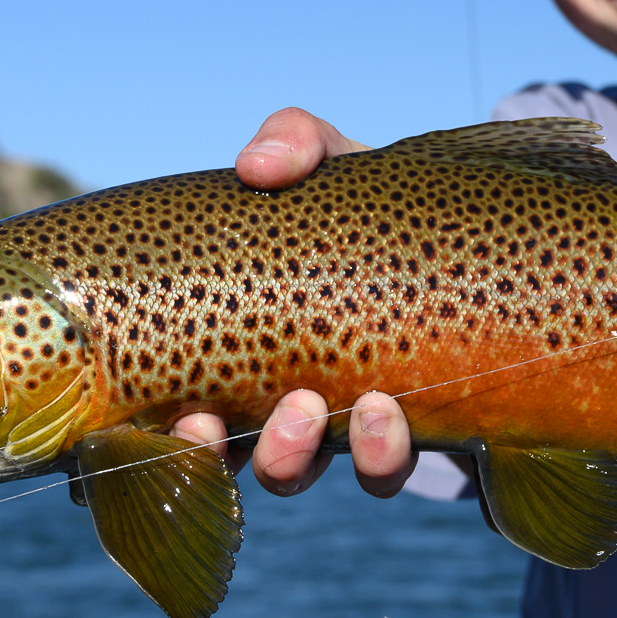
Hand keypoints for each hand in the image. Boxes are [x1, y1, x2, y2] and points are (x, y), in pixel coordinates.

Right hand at [169, 109, 415, 496]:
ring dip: (286, 455)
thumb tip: (255, 166)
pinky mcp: (405, 437)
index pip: (168, 396)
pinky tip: (387, 414)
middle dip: (203, 448)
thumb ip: (295, 143)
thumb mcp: (335, 167)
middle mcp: (271, 393)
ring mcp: (334, 425)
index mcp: (232, 339)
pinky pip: (381, 473)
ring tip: (308, 409)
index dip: (143, 430)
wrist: (477, 243)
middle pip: (216, 453)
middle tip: (211, 423)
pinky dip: (376, 454)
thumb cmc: (376, 208)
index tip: (140, 417)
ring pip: (292, 471)